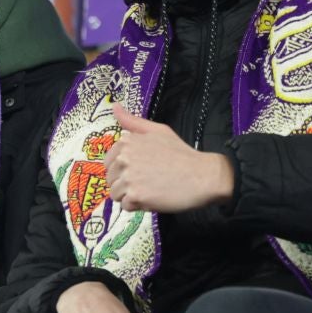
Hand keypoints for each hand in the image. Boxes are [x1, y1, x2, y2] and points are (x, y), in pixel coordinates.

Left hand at [106, 105, 234, 213]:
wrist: (202, 176)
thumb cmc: (182, 154)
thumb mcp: (158, 131)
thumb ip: (133, 121)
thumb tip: (114, 106)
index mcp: (127, 142)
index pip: (109, 162)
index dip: (122, 169)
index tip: (140, 170)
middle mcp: (124, 158)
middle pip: (111, 179)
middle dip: (126, 183)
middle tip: (148, 181)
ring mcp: (129, 177)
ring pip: (116, 194)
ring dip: (130, 196)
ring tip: (150, 190)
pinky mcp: (136, 195)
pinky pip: (125, 206)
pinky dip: (137, 206)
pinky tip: (152, 198)